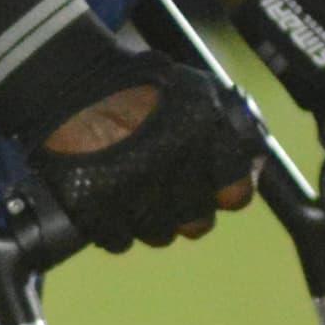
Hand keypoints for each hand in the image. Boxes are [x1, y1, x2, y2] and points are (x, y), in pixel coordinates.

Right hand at [36, 66, 259, 251]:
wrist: (72, 84)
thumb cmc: (140, 85)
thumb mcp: (201, 92)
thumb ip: (231, 129)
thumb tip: (253, 166)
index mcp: (207, 144)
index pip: (236, 196)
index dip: (224, 192)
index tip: (210, 186)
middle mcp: (176, 176)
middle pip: (197, 223)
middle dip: (186, 209)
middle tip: (166, 189)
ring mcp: (135, 197)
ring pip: (159, 235)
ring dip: (150, 219)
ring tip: (135, 194)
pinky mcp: (97, 211)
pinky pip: (118, 240)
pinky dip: (115, 228)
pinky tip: (110, 204)